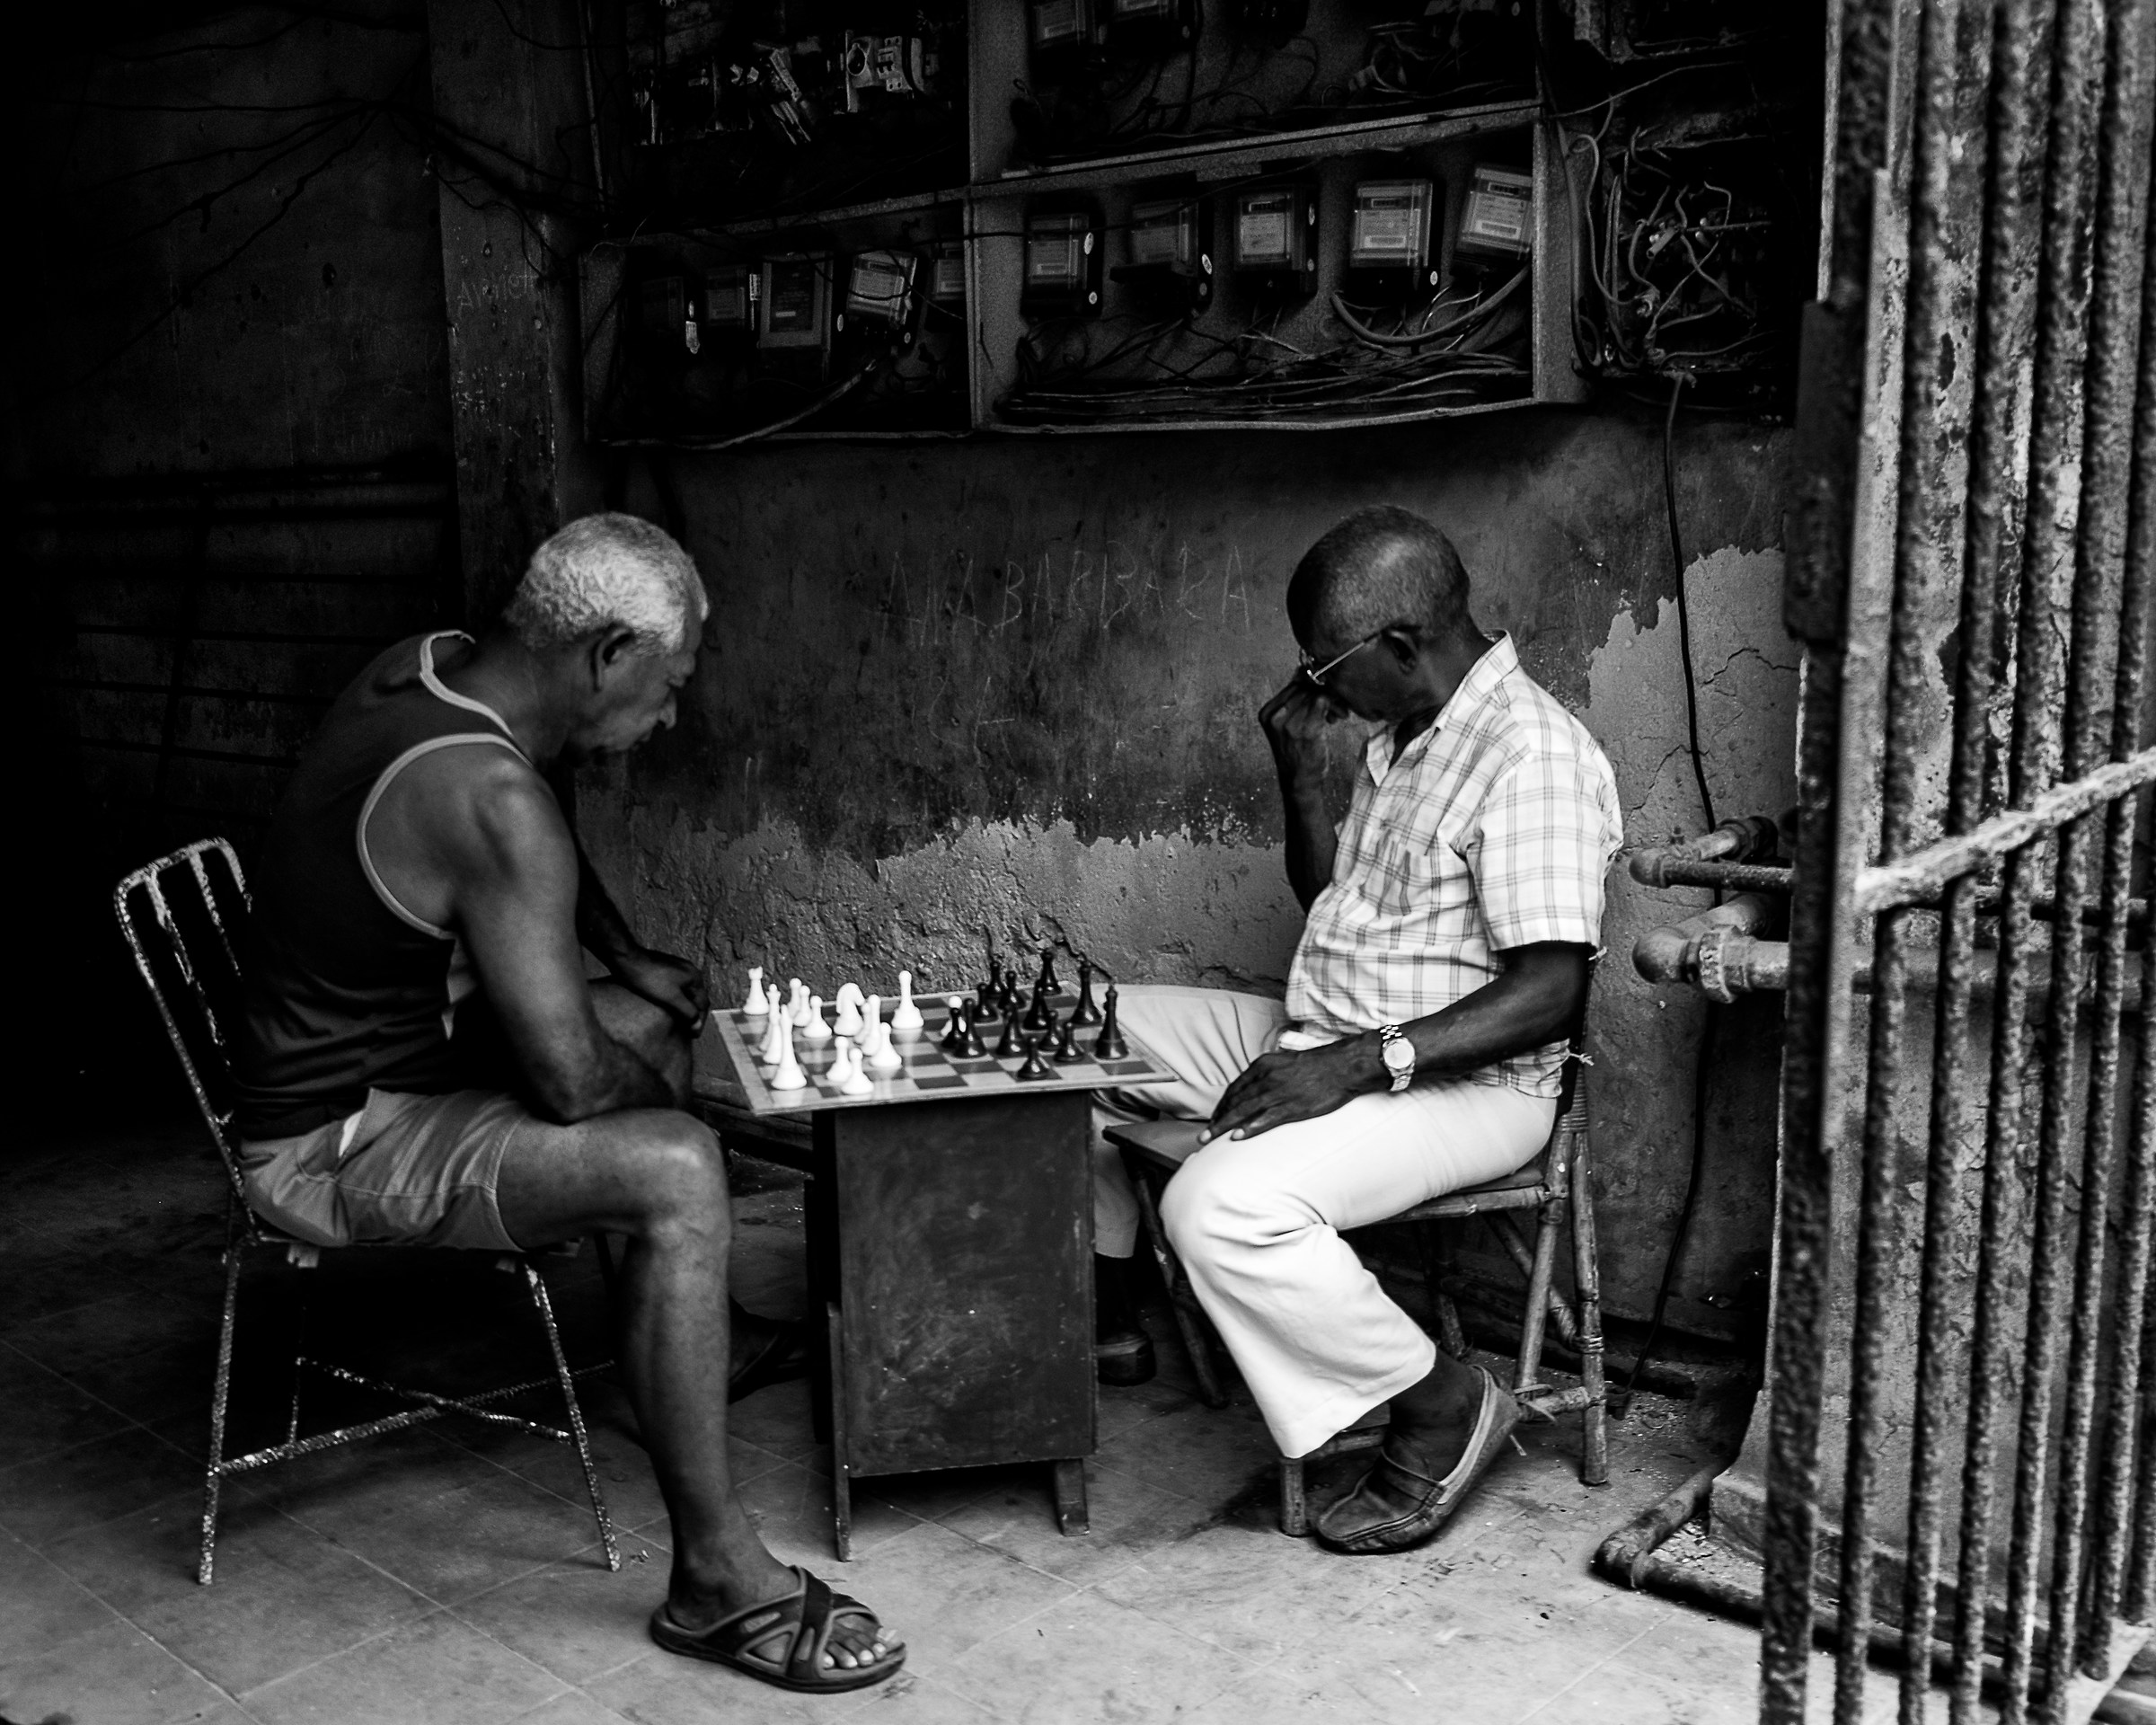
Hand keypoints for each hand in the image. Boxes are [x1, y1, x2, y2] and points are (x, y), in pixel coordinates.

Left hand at [610, 946, 709, 1027]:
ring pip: (686, 993)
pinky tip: (667, 1005)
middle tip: (688, 1029)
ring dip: (685, 1006)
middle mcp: (690, 971)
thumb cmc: (648, 977)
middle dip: (694, 1014)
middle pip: (696, 998)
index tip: (694, 1034)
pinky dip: (676, 999)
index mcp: (695, 977)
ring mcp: (678, 969)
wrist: (627, 959)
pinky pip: (677, 988)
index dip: (700, 1021)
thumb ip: (687, 1012)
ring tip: (678, 1020)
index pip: (703, 1004)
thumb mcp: (671, 998)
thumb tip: (697, 1025)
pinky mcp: (666, 969)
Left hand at [1203, 1037, 1382, 1142]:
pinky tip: (1237, 1137)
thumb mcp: (1285, 1062)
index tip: (1214, 1119)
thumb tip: (1256, 1089)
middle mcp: (1266, 1078)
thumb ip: (1268, 1074)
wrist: (1343, 1066)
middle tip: (1203, 1135)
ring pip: (1243, 1111)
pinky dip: (1249, 1128)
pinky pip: (1265, 1119)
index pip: (1234, 1088)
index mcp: (1263, 1066)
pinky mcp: (1292, 1106)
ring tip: (1210, 1139)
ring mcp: (1278, 1092)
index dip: (1221, 1106)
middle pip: (1234, 1102)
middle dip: (1217, 1120)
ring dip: (1223, 1126)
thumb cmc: (1318, 1065)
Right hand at [1259, 674, 1339, 771]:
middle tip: (1336, 704)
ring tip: (1338, 712)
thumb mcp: (1286, 726)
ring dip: (1332, 699)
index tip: (1325, 696)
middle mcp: (1275, 716)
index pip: (1293, 685)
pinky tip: (1339, 716)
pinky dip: (1335, 705)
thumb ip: (1294, 703)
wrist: (1299, 782)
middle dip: (1324, 692)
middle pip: (1305, 687)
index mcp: (1267, 713)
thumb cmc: (1296, 753)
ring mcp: (1290, 723)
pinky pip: (1323, 702)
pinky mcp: (1307, 729)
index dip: (1313, 686)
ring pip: (1315, 693)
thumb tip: (1306, 674)